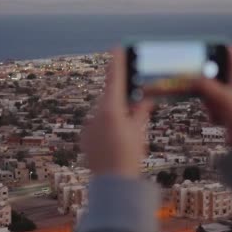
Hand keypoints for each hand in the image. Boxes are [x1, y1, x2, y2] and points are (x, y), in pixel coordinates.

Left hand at [81, 49, 153, 177]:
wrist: (112, 184)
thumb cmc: (129, 157)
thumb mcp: (139, 132)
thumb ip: (141, 111)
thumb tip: (146, 99)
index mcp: (111, 110)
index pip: (115, 79)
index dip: (117, 62)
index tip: (118, 47)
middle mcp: (96, 114)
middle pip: (110, 96)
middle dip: (122, 93)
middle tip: (134, 89)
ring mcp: (88, 126)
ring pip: (104, 111)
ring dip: (116, 113)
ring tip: (128, 126)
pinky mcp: (85, 137)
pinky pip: (98, 124)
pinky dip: (108, 125)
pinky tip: (117, 139)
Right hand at [192, 48, 231, 146]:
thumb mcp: (222, 97)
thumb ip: (204, 86)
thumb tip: (188, 78)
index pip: (226, 51)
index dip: (213, 46)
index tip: (198, 47)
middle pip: (213, 71)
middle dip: (204, 80)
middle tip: (191, 80)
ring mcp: (231, 95)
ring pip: (209, 89)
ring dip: (208, 99)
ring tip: (216, 109)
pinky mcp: (226, 108)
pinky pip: (211, 103)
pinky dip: (212, 110)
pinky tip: (220, 119)